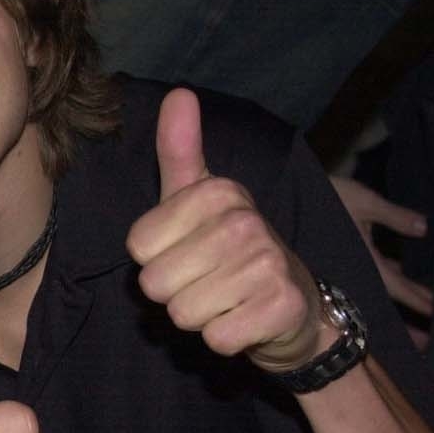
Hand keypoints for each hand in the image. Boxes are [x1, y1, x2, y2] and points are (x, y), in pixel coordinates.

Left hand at [127, 88, 326, 373]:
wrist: (296, 309)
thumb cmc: (232, 252)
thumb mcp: (199, 199)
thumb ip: (180, 150)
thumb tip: (179, 93)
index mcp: (219, 192)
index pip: (138, 247)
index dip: (155, 260)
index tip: (189, 253)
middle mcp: (246, 221)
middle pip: (155, 284)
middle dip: (174, 294)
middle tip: (208, 283)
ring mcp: (269, 263)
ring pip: (182, 313)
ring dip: (199, 318)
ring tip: (227, 300)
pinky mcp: (282, 307)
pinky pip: (215, 339)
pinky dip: (225, 339)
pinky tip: (245, 320)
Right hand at [328, 175, 433, 343]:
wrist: (283, 200)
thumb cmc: (326, 198)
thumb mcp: (365, 201)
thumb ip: (395, 217)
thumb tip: (424, 229)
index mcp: (366, 262)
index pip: (398, 287)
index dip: (418, 300)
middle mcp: (354, 275)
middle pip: (385, 304)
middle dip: (405, 323)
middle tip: (426, 342)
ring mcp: (341, 274)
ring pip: (372, 296)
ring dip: (391, 307)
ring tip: (412, 317)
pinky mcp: (331, 267)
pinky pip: (360, 283)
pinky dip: (378, 284)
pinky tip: (390, 275)